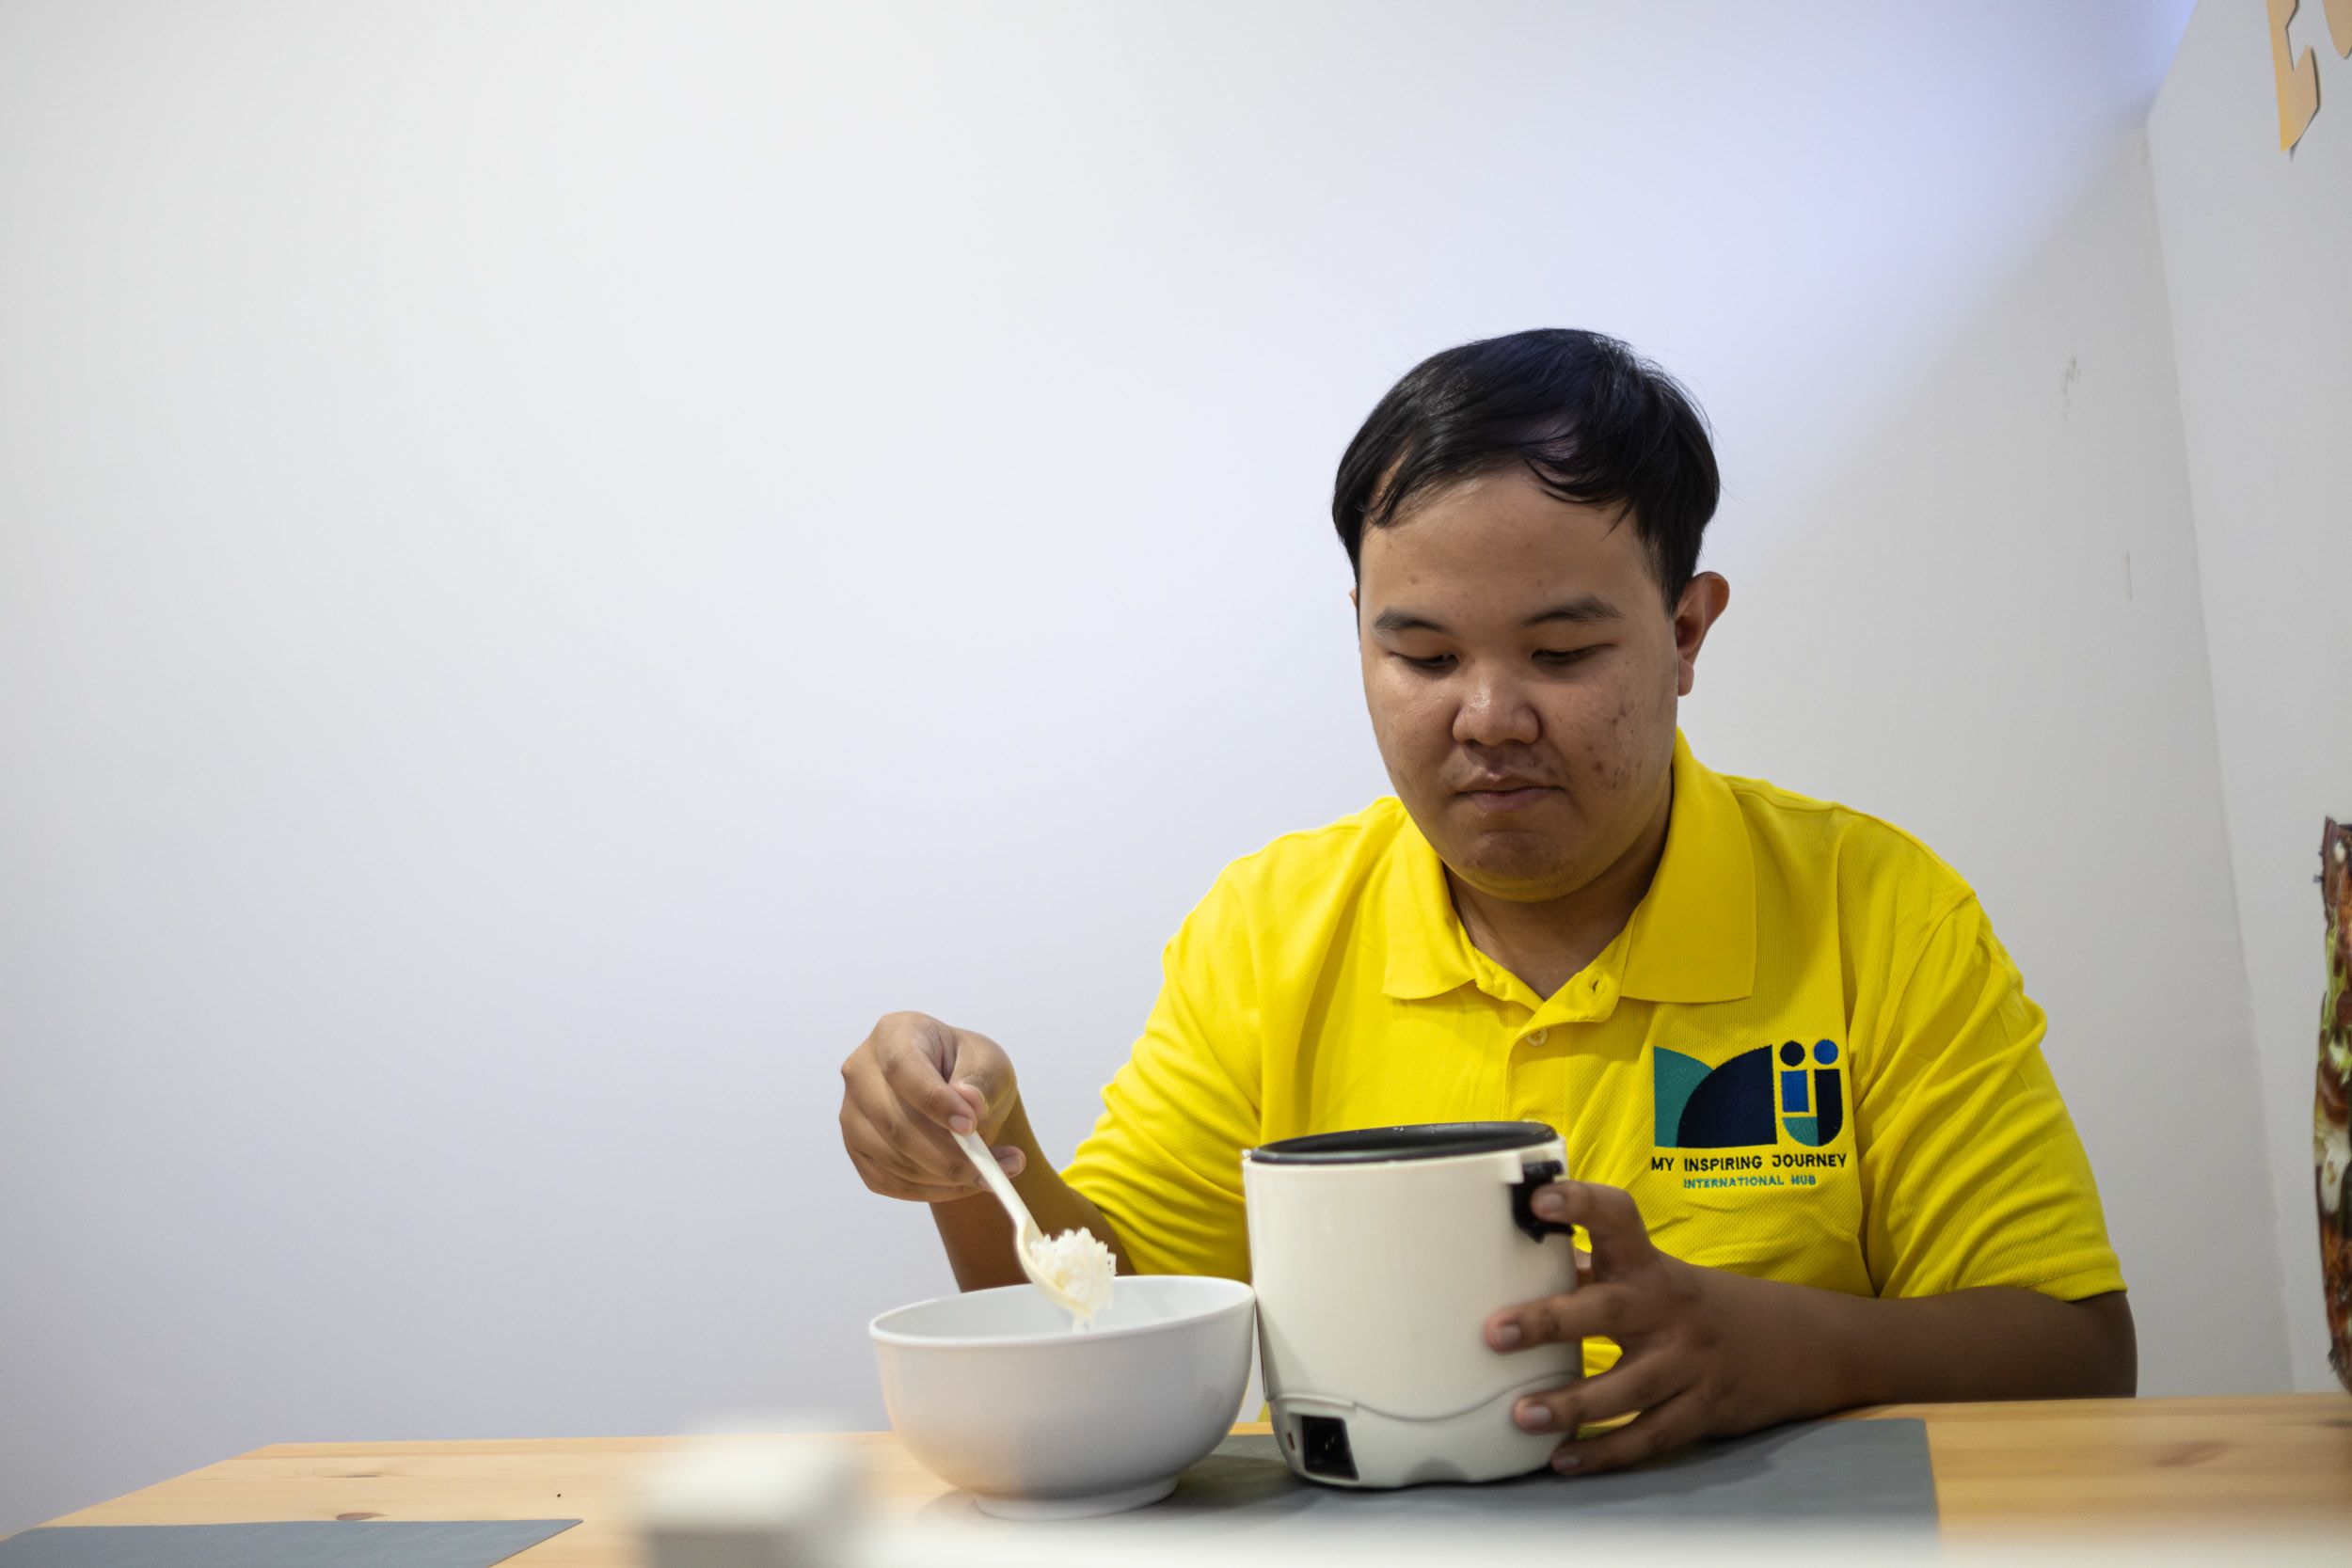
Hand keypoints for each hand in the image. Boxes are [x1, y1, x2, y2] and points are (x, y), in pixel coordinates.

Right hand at [839, 1011, 1023, 1202]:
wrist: (957, 1093)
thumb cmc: (969, 1069)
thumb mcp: (989, 1063)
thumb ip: (982, 1081)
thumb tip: (969, 1104)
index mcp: (894, 1033)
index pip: (903, 1068)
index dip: (934, 1102)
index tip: (970, 1126)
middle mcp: (861, 1072)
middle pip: (895, 1122)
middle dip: (947, 1154)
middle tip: (993, 1168)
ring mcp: (853, 1113)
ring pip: (893, 1158)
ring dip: (945, 1177)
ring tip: (992, 1173)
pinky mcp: (858, 1150)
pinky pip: (891, 1182)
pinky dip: (932, 1190)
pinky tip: (964, 1182)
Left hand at [1483, 1180, 1809, 1474]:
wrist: (1797, 1345)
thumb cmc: (1692, 1304)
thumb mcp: (1650, 1275)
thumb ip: (1588, 1270)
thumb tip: (1506, 1260)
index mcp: (1650, 1265)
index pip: (1617, 1219)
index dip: (1580, 1203)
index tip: (1538, 1198)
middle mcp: (1669, 1309)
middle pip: (1610, 1311)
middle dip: (1552, 1321)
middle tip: (1496, 1333)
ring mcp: (1690, 1363)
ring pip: (1629, 1388)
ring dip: (1573, 1405)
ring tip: (1521, 1415)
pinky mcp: (1703, 1410)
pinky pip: (1650, 1437)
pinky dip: (1606, 1454)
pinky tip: (1563, 1461)